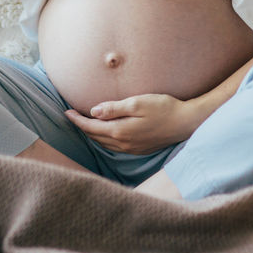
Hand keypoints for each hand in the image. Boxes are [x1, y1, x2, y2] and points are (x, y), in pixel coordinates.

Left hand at [63, 93, 209, 153]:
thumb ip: (114, 108)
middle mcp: (123, 144)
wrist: (186, 123)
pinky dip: (105, 139)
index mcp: (120, 131)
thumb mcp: (138, 103)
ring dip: (93, 134)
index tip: (66, 112)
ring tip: (85, 124)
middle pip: (95, 137)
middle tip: (72, 116)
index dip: (77, 120)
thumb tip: (94, 112)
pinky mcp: (139, 149)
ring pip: (104, 143)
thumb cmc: (164, 108)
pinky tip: (105, 133)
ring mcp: (132, 148)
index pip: (91, 127)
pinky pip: (115, 146)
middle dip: (82, 127)